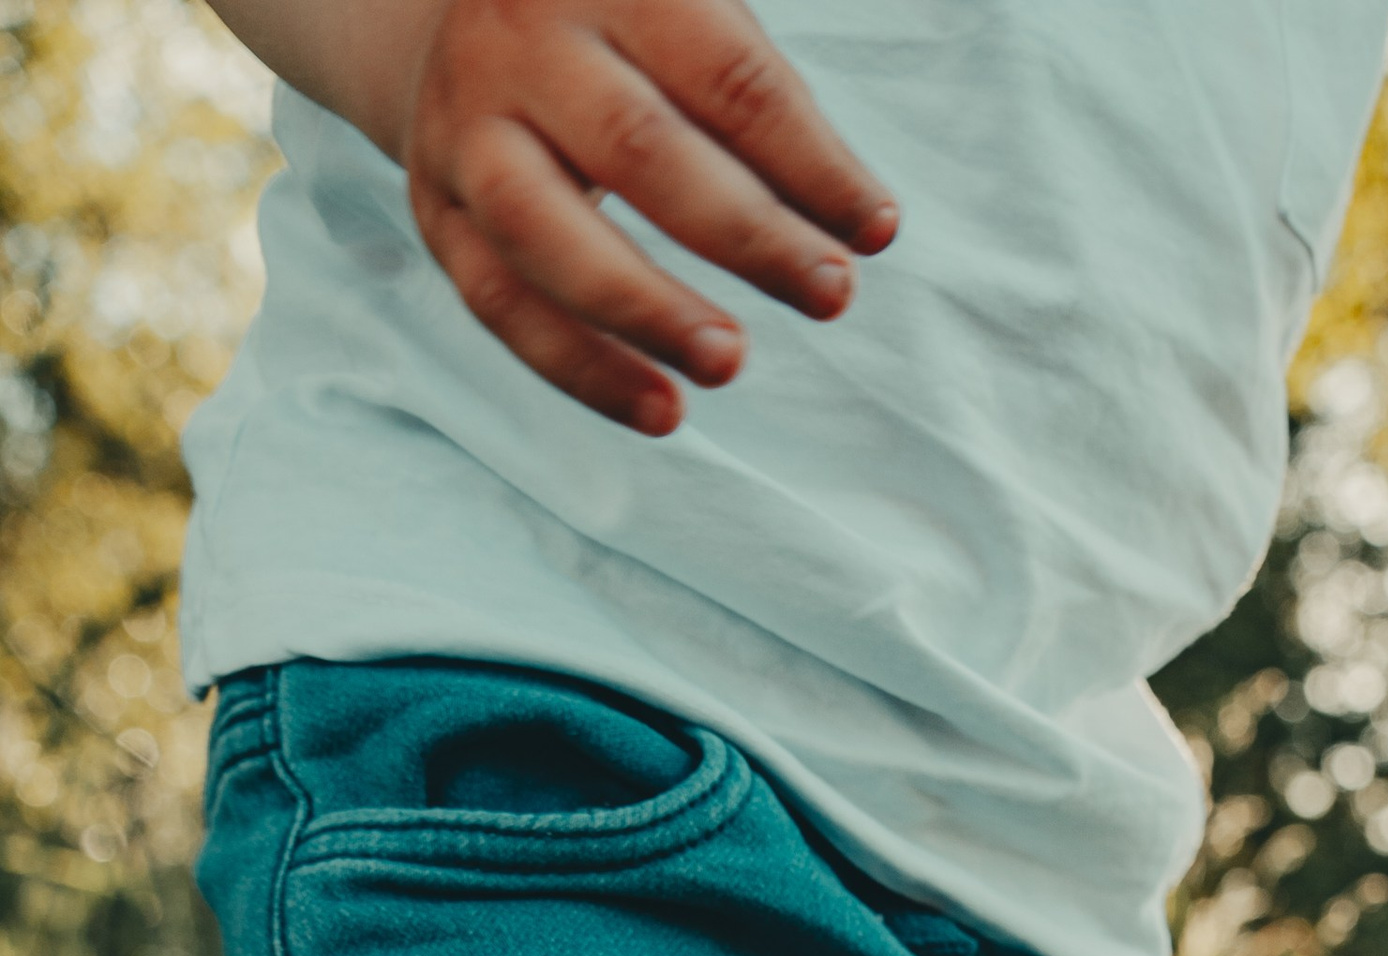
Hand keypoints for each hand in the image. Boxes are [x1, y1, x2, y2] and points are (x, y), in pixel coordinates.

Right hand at [392, 0, 897, 435]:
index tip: (877, 231)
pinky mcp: (436, 209)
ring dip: (647, 313)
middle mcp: (521, 42)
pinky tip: (661, 411)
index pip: (726, 76)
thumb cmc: (615, 23)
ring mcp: (466, 128)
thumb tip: (863, 221)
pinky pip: (502, 305)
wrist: (450, 13)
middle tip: (831, 295)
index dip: (810, 160)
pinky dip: (583, 369)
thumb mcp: (685, 10)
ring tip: (732, 364)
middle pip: (638, 149)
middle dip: (747, 234)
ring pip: (549, 234)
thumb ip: (759, 96)